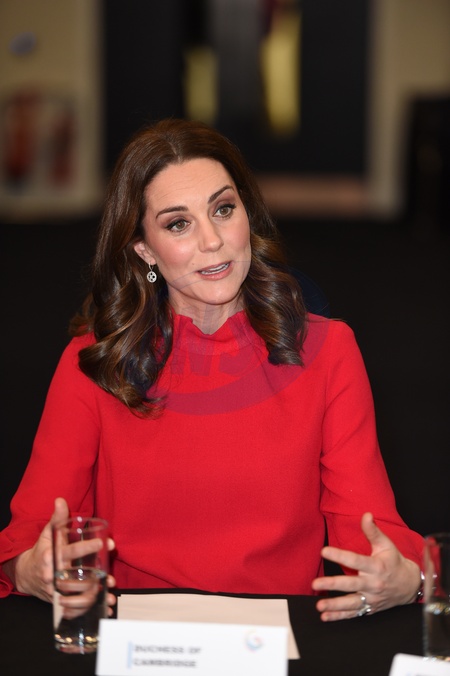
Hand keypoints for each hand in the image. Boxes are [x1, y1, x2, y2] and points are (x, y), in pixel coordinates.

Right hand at [3, 498, 116, 614]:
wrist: (27, 574)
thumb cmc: (42, 550)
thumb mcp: (48, 533)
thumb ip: (57, 518)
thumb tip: (61, 500)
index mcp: (52, 556)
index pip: (70, 551)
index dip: (87, 547)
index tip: (104, 543)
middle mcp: (54, 575)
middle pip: (75, 576)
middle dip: (94, 575)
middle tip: (110, 572)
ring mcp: (56, 589)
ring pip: (76, 594)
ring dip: (94, 594)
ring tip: (109, 590)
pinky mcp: (59, 600)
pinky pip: (75, 607)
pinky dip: (89, 609)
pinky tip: (103, 606)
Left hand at [311, 512, 420, 621]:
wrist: (410, 585)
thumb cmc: (394, 562)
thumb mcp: (386, 545)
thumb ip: (373, 531)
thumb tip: (366, 514)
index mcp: (377, 566)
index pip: (356, 560)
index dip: (339, 555)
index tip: (324, 551)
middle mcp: (373, 584)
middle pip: (351, 584)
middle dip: (333, 584)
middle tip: (315, 583)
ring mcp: (372, 598)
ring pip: (352, 603)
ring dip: (334, 606)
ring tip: (319, 606)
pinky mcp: (370, 608)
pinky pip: (354, 613)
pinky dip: (340, 616)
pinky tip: (325, 617)